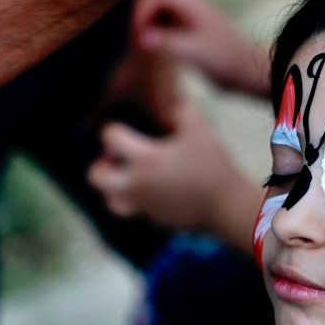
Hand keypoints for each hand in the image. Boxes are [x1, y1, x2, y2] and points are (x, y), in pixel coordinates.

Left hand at [88, 101, 262, 254]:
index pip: (110, 138)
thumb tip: (173, 104)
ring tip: (129, 181)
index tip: (126, 130)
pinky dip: (142, 200)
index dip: (114, 130)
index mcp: (144, 158)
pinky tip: (160, 191)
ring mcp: (146, 205)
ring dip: (113, 190)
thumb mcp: (201, 130)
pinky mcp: (158, 220)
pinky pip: (139, 211)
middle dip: (101, 166)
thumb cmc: (212, 168)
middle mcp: (137, 184)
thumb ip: (182, 112)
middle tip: (116, 159)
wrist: (227, 207)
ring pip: (112, 202)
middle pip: (97, 178)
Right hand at [132, 0, 270, 97]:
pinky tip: (160, 49)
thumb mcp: (194, 52)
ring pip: (164, 13)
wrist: (253, 72)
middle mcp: (194, 6)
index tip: (136, 34)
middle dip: (145, 16)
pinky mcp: (197, 32)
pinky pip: (172, 25)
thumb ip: (168, 43)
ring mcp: (195, 18)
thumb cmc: (226, 61)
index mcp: (192, 4)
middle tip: (137, 39)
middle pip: (158, 0)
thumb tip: (141, 37)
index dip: (142, 12)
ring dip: (152, 25)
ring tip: (146, 44)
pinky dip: (162, 33)